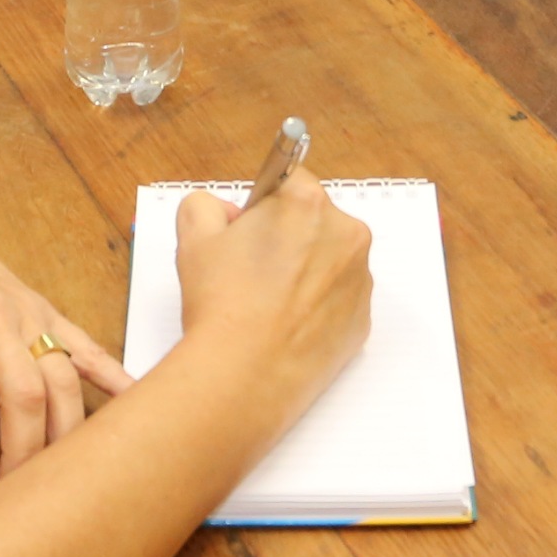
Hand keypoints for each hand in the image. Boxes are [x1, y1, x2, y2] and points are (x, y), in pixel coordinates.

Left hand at [0, 227, 135, 510]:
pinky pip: (88, 346)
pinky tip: (134, 407)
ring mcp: (25, 313)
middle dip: (26, 460)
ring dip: (65, 433)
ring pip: (62, 378)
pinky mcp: (48, 310)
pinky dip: (115, 378)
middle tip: (21, 503)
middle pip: (24, 399)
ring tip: (60, 477)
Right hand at [174, 169, 373, 417]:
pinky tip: (286, 326)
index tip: (248, 230)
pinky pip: (339, 300)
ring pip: (329, 261)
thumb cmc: (221, 305)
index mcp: (307, 203)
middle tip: (252, 272)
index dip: (262, 206)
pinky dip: (317, 308)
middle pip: (314, 221)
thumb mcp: (193, 237)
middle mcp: (346, 234)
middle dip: (287, 238)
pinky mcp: (363, 319)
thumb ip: (204, 205)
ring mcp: (360, 279)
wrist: (244, 376)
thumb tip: (224, 212)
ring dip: (306, 272)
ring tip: (268, 304)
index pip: (288, 181)